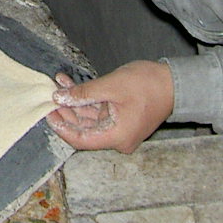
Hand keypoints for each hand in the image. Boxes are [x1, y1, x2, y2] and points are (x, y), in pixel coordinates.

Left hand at [46, 62, 174, 152]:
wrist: (176, 83)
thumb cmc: (148, 85)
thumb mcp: (111, 86)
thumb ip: (83, 94)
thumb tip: (59, 98)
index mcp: (116, 137)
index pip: (80, 140)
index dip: (61, 127)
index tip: (47, 113)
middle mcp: (117, 138)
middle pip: (83, 128)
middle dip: (65, 110)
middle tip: (50, 93)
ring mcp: (119, 129)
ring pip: (89, 118)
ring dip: (74, 101)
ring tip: (58, 83)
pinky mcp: (121, 119)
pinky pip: (98, 111)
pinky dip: (86, 99)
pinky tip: (70, 83)